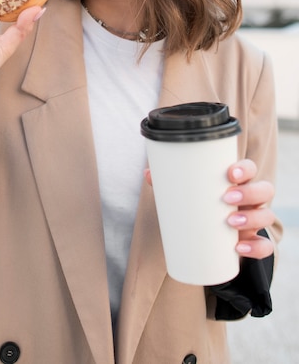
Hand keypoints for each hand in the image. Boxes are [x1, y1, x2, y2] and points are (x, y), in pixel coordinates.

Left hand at [144, 158, 274, 259]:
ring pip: (266, 215)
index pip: (250, 169)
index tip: (230, 172)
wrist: (209, 238)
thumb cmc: (200, 206)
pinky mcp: (253, 242)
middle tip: (227, 197)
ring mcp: (254, 220)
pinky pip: (264, 246)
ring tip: (231, 222)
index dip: (245, 168)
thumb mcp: (187, 194)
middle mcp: (251, 199)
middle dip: (249, 192)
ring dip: (252, 218)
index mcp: (237, 182)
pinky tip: (240, 248)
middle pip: (264, 190)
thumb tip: (149, 173)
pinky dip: (257, 248)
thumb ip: (170, 183)